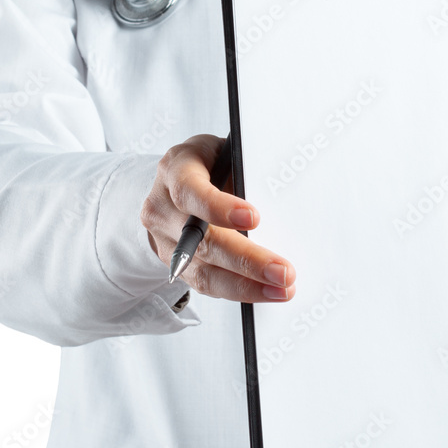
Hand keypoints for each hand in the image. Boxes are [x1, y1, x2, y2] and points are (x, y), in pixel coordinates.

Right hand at [140, 134, 295, 301]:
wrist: (180, 182)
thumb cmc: (213, 164)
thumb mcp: (228, 155)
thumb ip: (245, 175)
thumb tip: (284, 204)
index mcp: (175, 170)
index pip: (190, 191)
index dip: (219, 207)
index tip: (254, 218)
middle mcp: (163, 208)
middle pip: (202, 241)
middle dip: (246, 260)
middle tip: (282, 272)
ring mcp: (166, 240)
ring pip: (203, 271)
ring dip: (246, 285)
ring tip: (281, 289)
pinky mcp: (176, 265)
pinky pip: (206, 284)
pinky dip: (240, 290)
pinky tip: (266, 291)